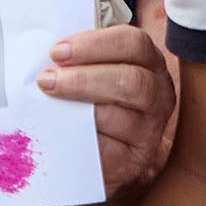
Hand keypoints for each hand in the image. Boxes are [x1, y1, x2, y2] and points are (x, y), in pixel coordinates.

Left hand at [43, 21, 180, 197]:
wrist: (106, 154)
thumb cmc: (94, 101)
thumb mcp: (95, 71)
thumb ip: (80, 57)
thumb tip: (47, 48)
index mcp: (149, 63)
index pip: (133, 43)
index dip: (95, 45)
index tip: (58, 51)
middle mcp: (158, 94)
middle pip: (131, 81)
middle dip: (83, 79)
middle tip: (46, 80)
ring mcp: (149, 131)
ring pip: (118, 117)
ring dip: (77, 110)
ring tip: (47, 105)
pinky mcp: (133, 162)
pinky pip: (106, 150)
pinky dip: (80, 139)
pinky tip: (59, 132)